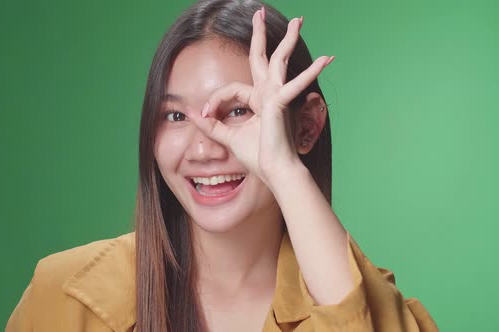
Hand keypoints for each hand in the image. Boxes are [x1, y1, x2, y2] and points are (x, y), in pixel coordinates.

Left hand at [193, 8, 332, 186]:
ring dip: (287, 40)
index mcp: (257, 100)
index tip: (205, 114)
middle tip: (260, 13)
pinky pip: (290, 84)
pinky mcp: (281, 103)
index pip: (232, 88)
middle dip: (260, 35)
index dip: (215, 100)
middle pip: (263, 58)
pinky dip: (310, 72)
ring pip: (280, 61)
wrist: (275, 171)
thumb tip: (193, 114)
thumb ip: (212, 125)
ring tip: (299, 20)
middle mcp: (268, 94)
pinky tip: (327, 59)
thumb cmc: (257, 157)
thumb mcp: (228, 137)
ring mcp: (277, 96)